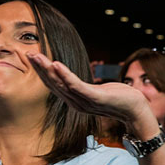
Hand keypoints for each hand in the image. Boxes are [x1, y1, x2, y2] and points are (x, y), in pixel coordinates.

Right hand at [28, 52, 155, 134]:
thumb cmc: (118, 98)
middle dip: (40, 69)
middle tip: (28, 54)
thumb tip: (73, 78)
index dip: (41, 72)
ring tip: (38, 57)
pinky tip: (57, 64)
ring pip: (62, 84)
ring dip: (48, 69)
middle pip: (53, 84)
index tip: (31, 58)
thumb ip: (82, 87)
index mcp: (75, 100)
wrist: (136, 110)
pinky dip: (66, 75)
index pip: (54, 85)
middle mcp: (76, 102)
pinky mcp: (96, 99)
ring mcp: (85, 102)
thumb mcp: (96, 91)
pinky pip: (77, 86)